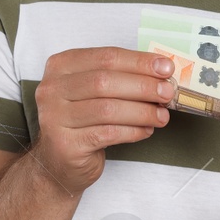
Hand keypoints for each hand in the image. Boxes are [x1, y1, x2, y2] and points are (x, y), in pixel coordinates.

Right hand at [29, 46, 176, 194]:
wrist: (60, 162)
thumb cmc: (83, 122)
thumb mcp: (96, 93)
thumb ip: (122, 78)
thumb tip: (162, 73)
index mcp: (61, 66)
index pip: (106, 57)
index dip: (139, 62)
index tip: (166, 68)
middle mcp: (52, 89)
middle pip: (105, 81)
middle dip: (143, 86)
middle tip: (167, 93)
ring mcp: (54, 117)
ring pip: (107, 109)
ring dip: (142, 111)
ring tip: (161, 116)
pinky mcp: (65, 144)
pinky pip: (107, 133)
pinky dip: (132, 131)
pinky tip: (146, 130)